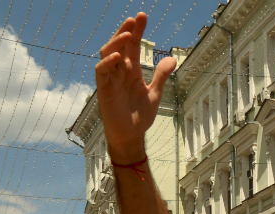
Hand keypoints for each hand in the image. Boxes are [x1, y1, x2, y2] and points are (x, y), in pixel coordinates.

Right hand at [95, 13, 175, 163]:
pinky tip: (119, 57)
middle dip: (126, 31)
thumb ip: (161, 76)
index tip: (142, 16)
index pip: (132, 45)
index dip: (137, 31)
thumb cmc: (139, 115)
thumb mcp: (154, 93)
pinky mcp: (104, 89)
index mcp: (131, 70)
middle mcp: (119, 71)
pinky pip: (102, 72)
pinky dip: (108, 63)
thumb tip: (172, 58)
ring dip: (116, 42)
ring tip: (127, 33)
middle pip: (120, 45)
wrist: (131, 136)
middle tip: (135, 18)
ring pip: (108, 54)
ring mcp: (110, 79)